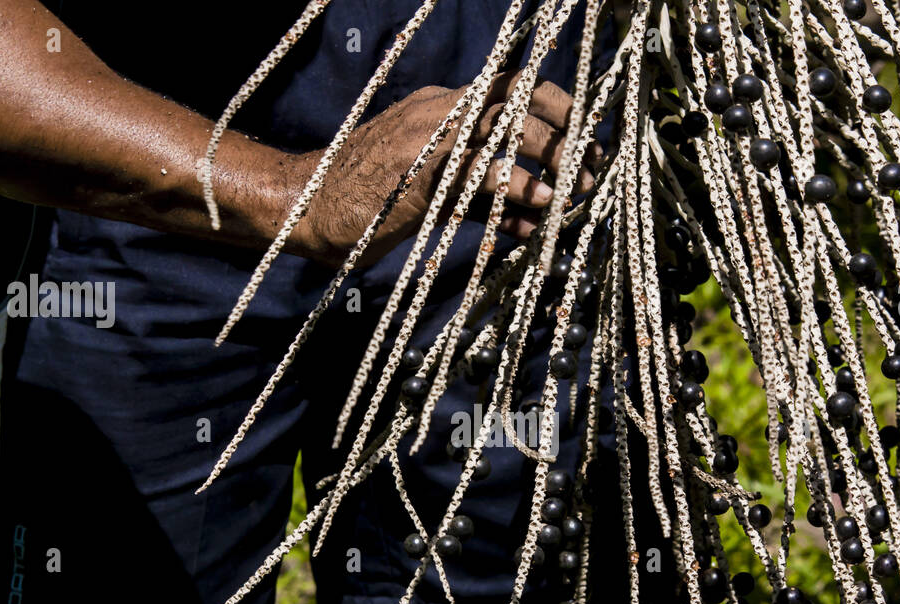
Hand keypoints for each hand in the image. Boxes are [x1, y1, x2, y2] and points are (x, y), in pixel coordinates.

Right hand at [309, 73, 600, 266]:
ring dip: (551, 156)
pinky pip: (481, 168)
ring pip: (508, 125)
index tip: (588, 139)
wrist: (305, 208)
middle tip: (594, 166)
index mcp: (444, 107)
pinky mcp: (420, 170)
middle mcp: (441, 110)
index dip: (558, 109)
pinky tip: (539, 207)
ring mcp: (430, 136)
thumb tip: (534, 219)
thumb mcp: (436, 197)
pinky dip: (517, 186)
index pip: (513, 89)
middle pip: (520, 97)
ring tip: (575, 189)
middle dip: (567, 129)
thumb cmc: (368, 205)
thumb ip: (486, 200)